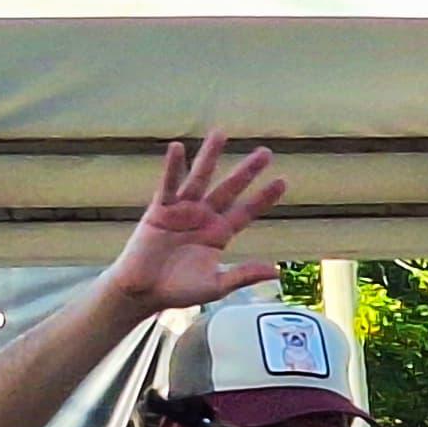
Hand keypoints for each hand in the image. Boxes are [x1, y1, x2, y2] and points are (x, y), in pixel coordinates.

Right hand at [106, 133, 286, 310]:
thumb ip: (243, 275)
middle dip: (246, 171)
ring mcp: (182, 211)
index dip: (263, 197)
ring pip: (200, 178)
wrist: (145, 292)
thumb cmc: (180, 290)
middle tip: (266, 152)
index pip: (246, 211)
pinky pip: (167, 185)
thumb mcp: (217, 285)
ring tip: (221, 134)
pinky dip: (172, 168)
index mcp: (219, 234)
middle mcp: (203, 217)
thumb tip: (276, 271)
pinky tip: (177, 148)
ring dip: (210, 156)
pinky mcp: (160, 210)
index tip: (283, 181)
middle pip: (229, 188)